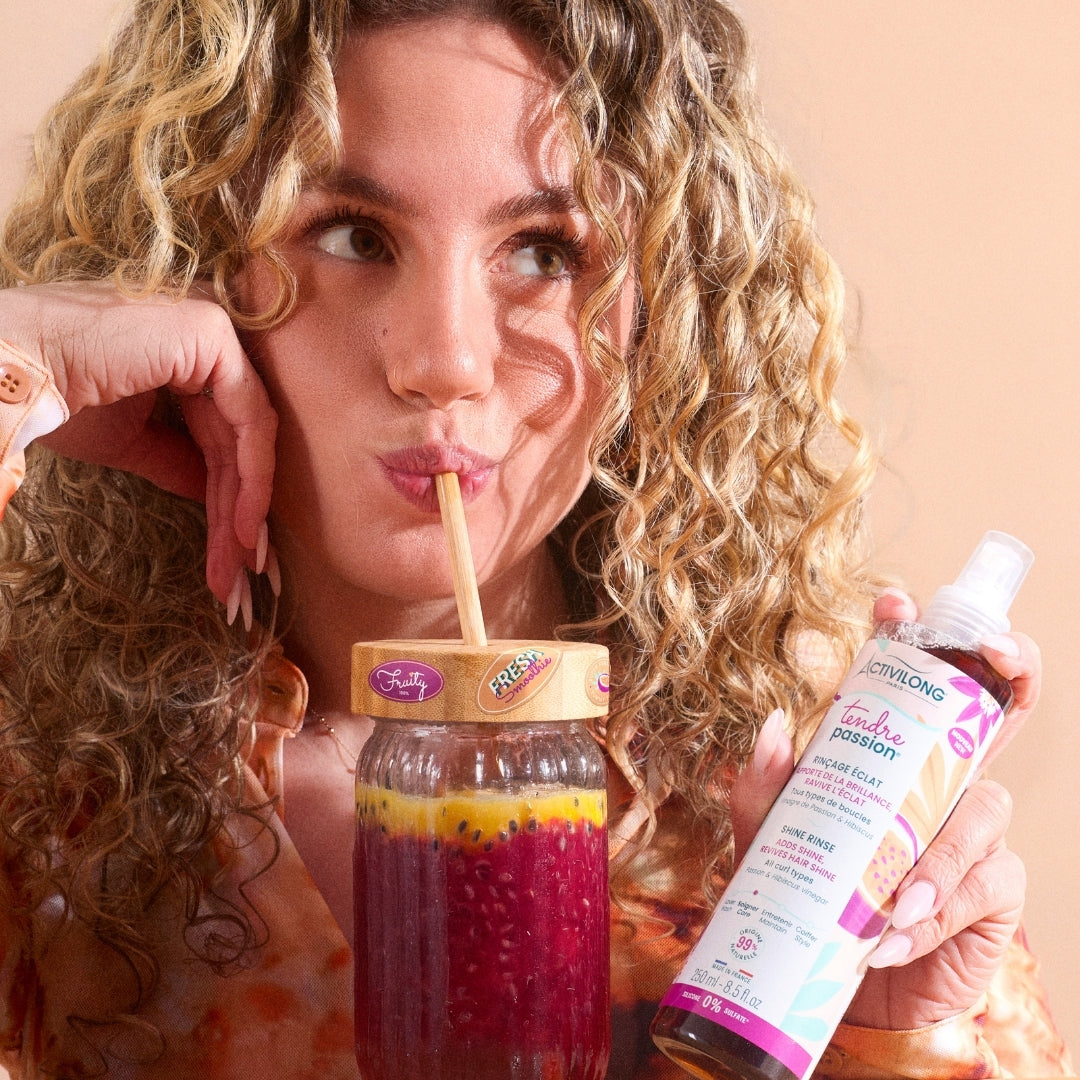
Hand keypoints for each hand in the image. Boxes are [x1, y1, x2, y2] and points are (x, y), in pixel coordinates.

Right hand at [0, 281, 276, 610]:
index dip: (228, 495)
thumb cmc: (56, 396)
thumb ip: (178, 460)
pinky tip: (242, 522)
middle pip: (237, 437)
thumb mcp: (130, 441)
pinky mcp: (211, 334)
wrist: (13, 372)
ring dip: (245, 505)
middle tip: (240, 572)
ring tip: (239, 562)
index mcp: (188, 351)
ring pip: (248, 434)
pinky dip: (251, 474)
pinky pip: (249, 416)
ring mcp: (214, 329)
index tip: (231, 553)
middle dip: (238, 510)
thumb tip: (212, 493)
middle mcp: (208, 334)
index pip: (221, 431)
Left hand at [730, 589, 1038, 1029]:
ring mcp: (975, 833)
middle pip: (994, 712)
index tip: (895, 603)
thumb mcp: (773, 841)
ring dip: (939, 850)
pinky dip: (936, 909)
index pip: (916, 684)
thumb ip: (765, 789)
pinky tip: (897, 931)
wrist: (842, 988)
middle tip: (994, 649)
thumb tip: (773, 726)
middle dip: (1008, 668)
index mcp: (893, 758)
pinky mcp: (994, 891)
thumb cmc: (813, 897)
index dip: (920, 635)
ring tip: (892, 898)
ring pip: (984, 807)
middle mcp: (943, 782)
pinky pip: (980, 884)